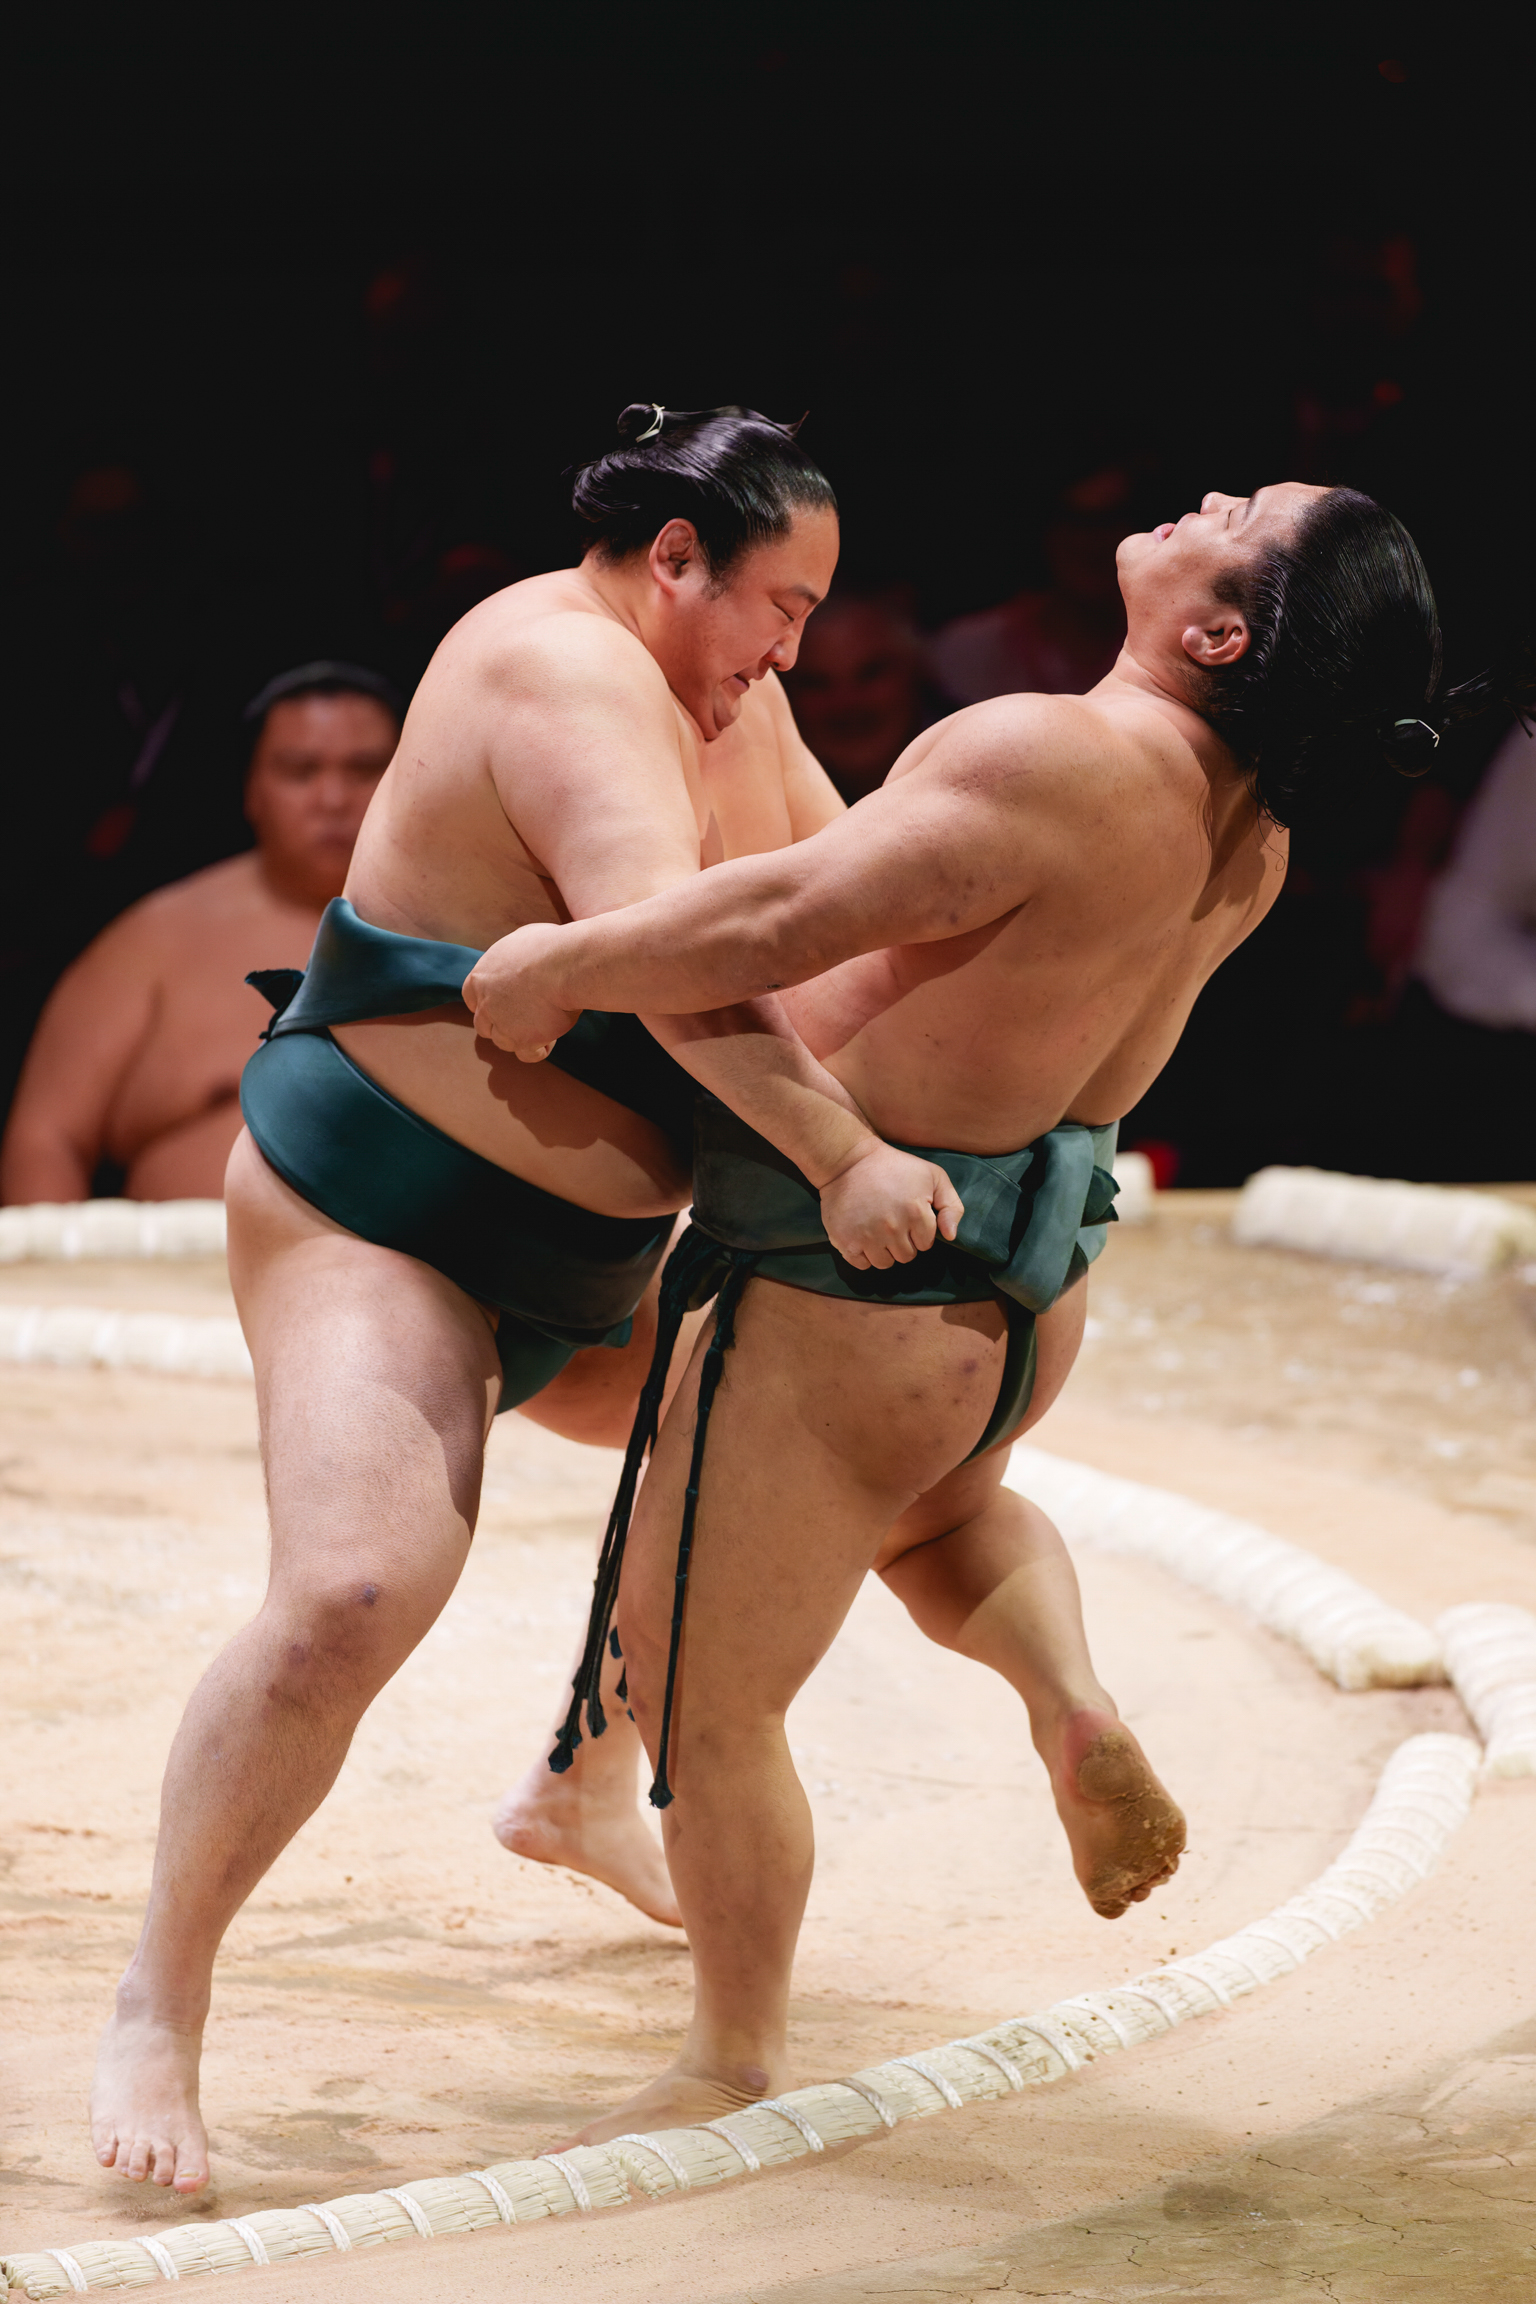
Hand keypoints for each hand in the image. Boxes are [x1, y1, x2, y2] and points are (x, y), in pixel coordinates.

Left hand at [463, 923, 581, 1060]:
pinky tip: (550, 1041)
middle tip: (525, 1018)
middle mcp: (486, 1003)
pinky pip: (527, 1055)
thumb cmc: (550, 947)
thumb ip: (512, 957)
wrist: (565, 965)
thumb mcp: (521, 940)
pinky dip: (537, 1051)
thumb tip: (521, 958)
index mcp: (482, 977)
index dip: (485, 1004)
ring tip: (546, 1026)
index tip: (501, 1005)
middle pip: (484, 1025)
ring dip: (521, 1037)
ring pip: (503, 1041)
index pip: (471, 998)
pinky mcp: (522, 1040)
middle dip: (502, 1024)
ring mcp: (502, 1024)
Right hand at [818, 1138, 963, 1268]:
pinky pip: (862, 1264)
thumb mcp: (933, 1176)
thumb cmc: (894, 1167)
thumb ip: (951, 1206)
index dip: (919, 1231)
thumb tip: (951, 1236)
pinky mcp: (846, 1241)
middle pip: (906, 1256)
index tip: (908, 1215)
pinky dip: (863, 1255)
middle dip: (903, 1242)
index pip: (926, 1244)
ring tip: (877, 1229)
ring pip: (885, 1263)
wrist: (849, 1162)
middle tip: (892, 1221)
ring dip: (884, 1251)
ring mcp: (868, 1237)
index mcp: (916, 1212)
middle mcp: (892, 1228)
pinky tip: (862, 1235)